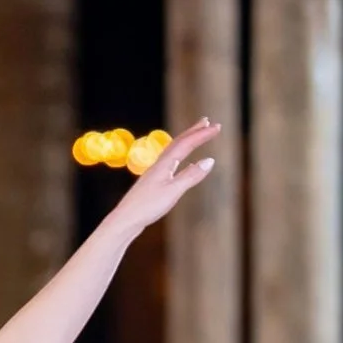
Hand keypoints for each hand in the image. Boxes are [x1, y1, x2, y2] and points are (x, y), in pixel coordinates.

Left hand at [106, 117, 221, 234]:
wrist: (124, 221)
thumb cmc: (147, 207)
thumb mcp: (173, 191)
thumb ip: (191, 176)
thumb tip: (210, 160)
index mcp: (163, 165)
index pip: (186, 144)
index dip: (202, 134)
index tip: (218, 126)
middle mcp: (158, 166)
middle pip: (177, 143)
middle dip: (193, 132)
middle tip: (207, 121)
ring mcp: (154, 174)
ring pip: (173, 152)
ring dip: (186, 142)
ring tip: (196, 136)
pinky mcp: (153, 184)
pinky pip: (170, 164)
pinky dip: (181, 158)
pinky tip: (188, 166)